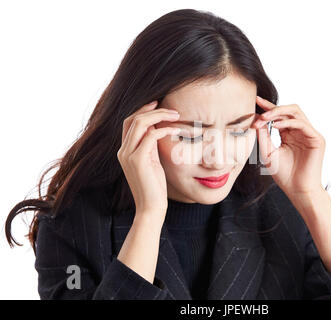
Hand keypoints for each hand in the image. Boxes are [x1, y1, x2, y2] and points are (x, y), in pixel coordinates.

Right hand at [117, 101, 180, 220]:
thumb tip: (157, 130)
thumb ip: (150, 146)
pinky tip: (176, 130)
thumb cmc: (154, 187)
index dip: (143, 110)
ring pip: (140, 123)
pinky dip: (165, 129)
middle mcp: (123, 151)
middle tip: (171, 109)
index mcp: (125, 151)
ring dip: (159, 115)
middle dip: (151, 109)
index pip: (129, 123)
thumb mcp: (151, 162)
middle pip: (132, 119)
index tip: (159, 105)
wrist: (151, 208)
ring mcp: (128, 155)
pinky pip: (151, 136)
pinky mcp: (138, 160)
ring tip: (176, 115)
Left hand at [252, 95, 325, 195]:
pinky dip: (288, 122)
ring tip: (265, 117)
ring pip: (296, 113)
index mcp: (289, 134)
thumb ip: (263, 136)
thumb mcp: (268, 152)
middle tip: (259, 111)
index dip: (268, 107)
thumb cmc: (284, 175)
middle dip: (272, 108)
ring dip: (279, 112)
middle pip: (289, 110)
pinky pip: (302, 124)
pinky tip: (276, 125)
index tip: (255, 100)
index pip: (279, 116)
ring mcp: (309, 134)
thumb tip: (256, 118)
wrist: (298, 190)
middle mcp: (300, 132)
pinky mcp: (317, 139)